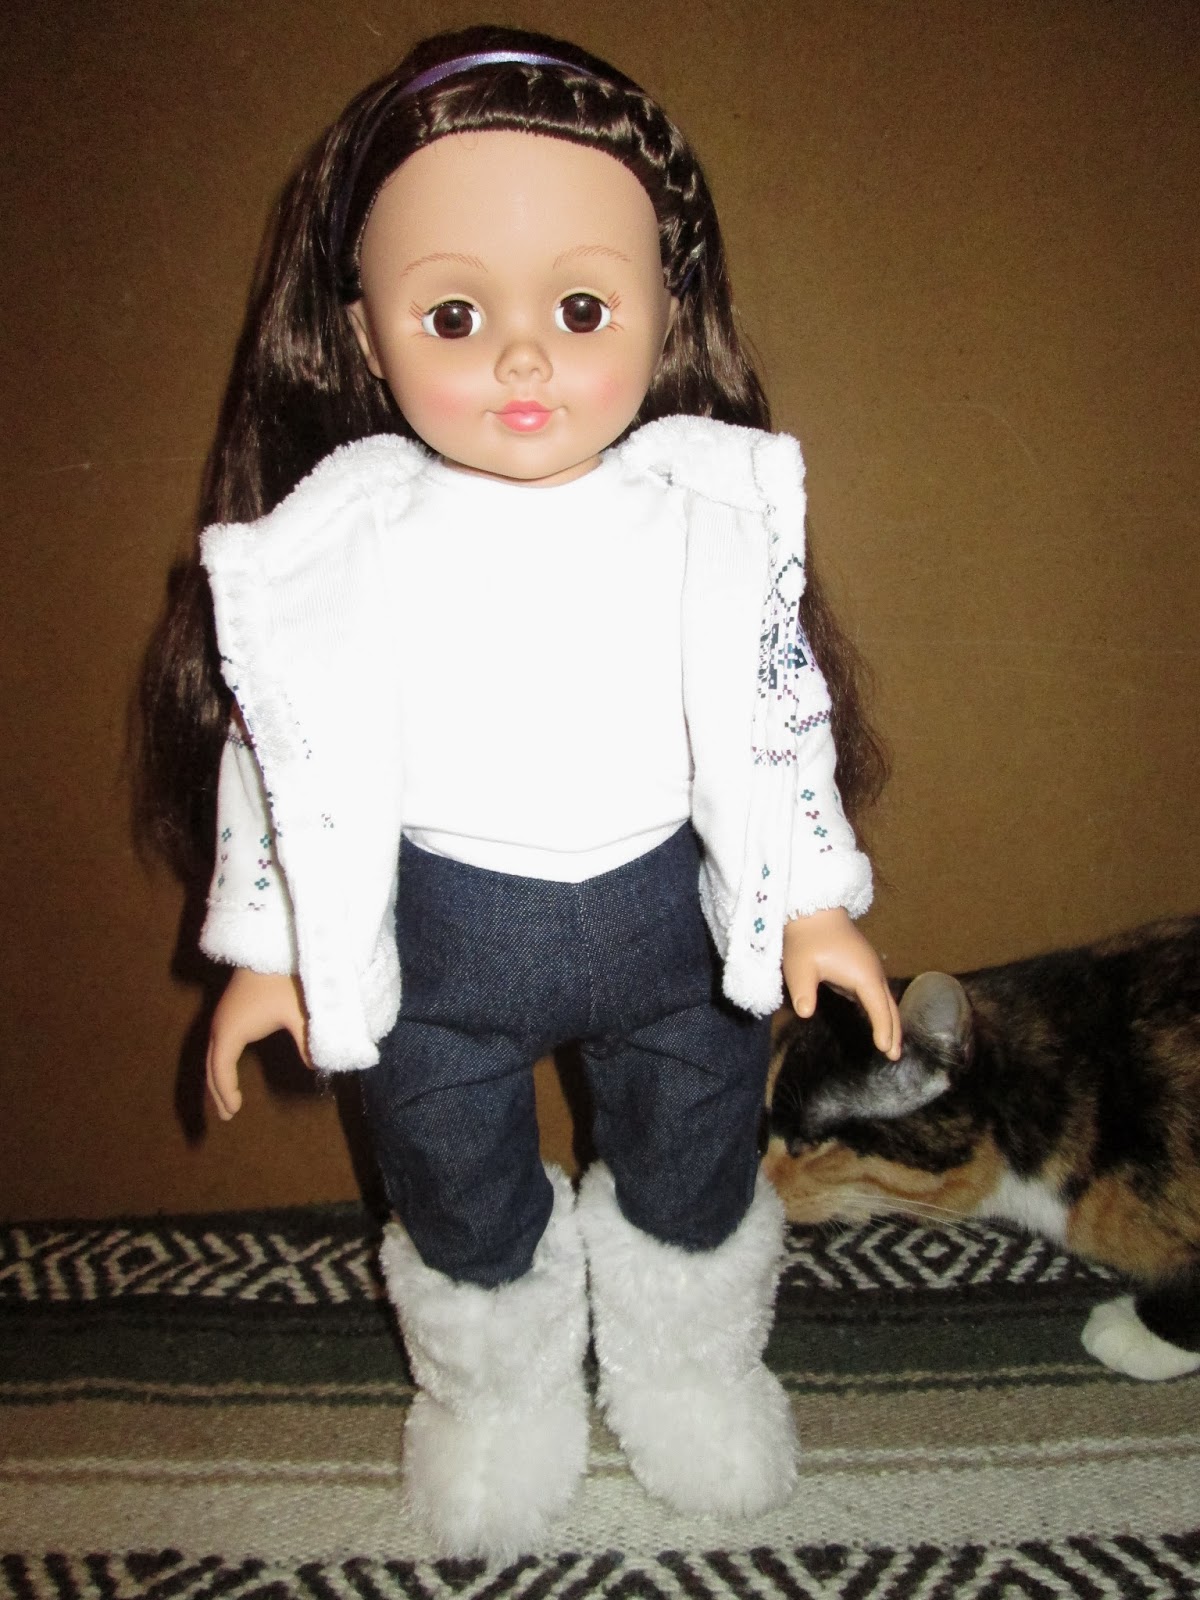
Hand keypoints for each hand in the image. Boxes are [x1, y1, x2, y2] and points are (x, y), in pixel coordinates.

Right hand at [207, 969, 309, 1120]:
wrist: (272, 944)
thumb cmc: (285, 979)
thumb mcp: (300, 1014)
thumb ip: (306, 1042)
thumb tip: (316, 1067)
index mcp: (231, 1030)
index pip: (220, 1070)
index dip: (225, 1092)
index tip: (234, 1112)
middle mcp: (220, 1024)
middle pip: (211, 1065)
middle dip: (216, 1091)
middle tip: (227, 1115)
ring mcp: (222, 1015)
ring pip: (212, 1054)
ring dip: (216, 1077)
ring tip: (227, 1099)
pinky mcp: (229, 1009)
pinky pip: (217, 1043)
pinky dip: (219, 1061)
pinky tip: (230, 1068)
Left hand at [782, 907, 900, 1058]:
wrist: (813, 910)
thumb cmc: (807, 940)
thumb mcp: (800, 968)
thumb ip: (803, 992)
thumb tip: (805, 1013)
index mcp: (863, 976)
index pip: (879, 1009)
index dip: (883, 1030)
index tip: (886, 1050)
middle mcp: (873, 973)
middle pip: (889, 1007)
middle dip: (893, 1031)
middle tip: (894, 1056)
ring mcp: (870, 968)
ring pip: (885, 1000)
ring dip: (889, 1021)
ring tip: (891, 1044)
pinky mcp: (863, 966)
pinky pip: (877, 993)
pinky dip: (881, 1009)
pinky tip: (876, 1020)